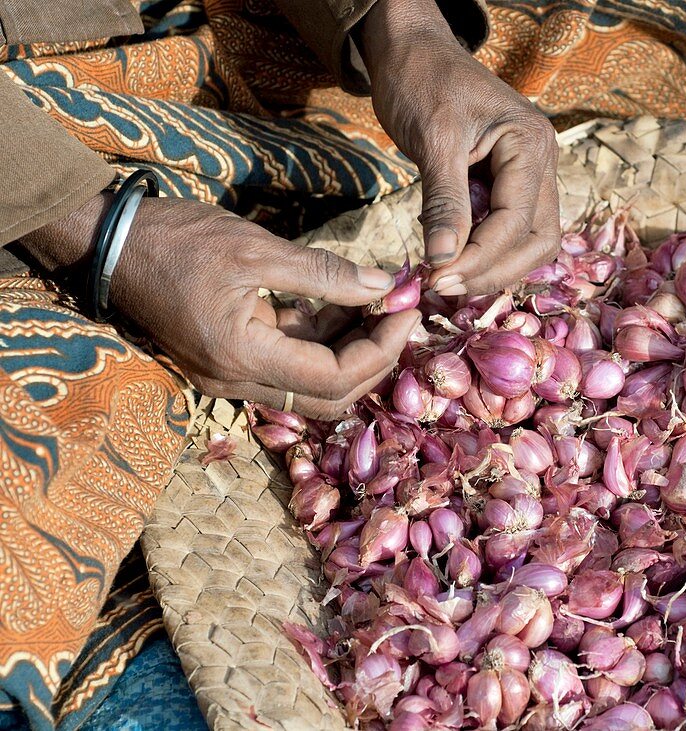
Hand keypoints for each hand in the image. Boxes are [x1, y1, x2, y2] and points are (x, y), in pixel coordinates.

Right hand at [23, 195, 418, 419]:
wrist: (108, 242)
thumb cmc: (176, 240)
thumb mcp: (255, 249)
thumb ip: (324, 274)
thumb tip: (385, 287)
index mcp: (242, 358)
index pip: (335, 379)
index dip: (382, 349)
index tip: (408, 310)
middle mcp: (236, 381)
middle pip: (329, 395)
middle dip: (374, 358)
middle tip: (402, 313)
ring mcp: (230, 374)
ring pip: (312, 383)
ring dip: (351, 348)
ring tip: (381, 301)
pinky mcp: (229, 358)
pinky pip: (289, 362)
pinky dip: (322, 338)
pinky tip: (344, 302)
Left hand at [361, 0, 561, 296]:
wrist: (412, 49)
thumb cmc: (421, 81)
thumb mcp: (432, 141)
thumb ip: (444, 203)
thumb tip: (443, 262)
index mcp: (530, 144)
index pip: (516, 222)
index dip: (479, 258)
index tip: (437, 278)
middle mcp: (541, 160)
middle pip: (538, 240)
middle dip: (494, 270)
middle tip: (445, 286)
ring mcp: (530, 172)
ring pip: (530, 240)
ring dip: (493, 266)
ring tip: (448, 278)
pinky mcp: (510, 181)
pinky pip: (510, 228)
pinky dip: (486, 250)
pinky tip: (454, 259)